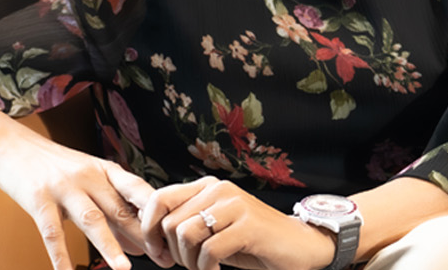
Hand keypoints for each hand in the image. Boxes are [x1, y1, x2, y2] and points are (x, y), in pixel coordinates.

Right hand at [0, 111, 157, 269]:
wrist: (11, 145)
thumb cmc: (55, 167)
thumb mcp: (89, 181)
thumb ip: (114, 211)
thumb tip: (141, 245)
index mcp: (106, 170)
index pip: (140, 190)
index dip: (158, 213)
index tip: (174, 236)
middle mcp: (89, 177)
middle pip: (121, 209)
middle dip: (144, 236)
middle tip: (164, 259)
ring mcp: (64, 187)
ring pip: (92, 220)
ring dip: (110, 246)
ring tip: (124, 269)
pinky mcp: (38, 199)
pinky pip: (52, 232)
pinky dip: (60, 256)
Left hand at [138, 176, 336, 269]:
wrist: (299, 245)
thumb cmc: (252, 242)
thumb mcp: (213, 229)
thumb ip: (187, 223)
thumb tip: (148, 233)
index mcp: (207, 186)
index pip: (158, 199)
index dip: (149, 230)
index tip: (159, 254)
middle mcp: (219, 189)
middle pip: (169, 222)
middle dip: (172, 253)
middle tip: (188, 266)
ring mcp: (234, 205)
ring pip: (185, 234)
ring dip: (189, 262)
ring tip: (204, 268)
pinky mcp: (248, 225)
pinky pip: (209, 250)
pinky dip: (207, 268)